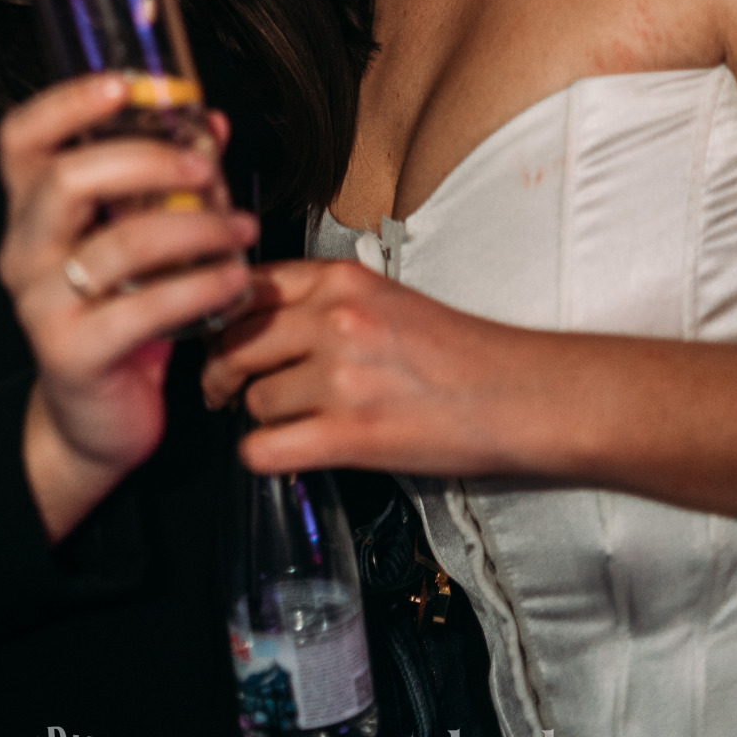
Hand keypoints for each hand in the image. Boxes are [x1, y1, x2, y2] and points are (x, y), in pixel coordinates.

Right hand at [0, 73, 255, 539]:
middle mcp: (23, 251)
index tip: (126, 85)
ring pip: (119, 244)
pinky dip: (200, 286)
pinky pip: (144, 309)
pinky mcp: (74, 353)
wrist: (94, 417)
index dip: (66, 103)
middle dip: (148, 161)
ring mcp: (41, 304)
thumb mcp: (136, 237)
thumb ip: (168, 180)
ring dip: (195, 228)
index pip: (21, 138)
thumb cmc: (118, 312)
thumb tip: (212, 124)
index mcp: (31, 210)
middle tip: (206, 167)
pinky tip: (234, 278)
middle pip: (66, 180)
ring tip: (241, 228)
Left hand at [202, 259, 529, 476]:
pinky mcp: (350, 434)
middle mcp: (333, 319)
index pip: (246, 287)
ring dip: (262, 417)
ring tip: (291, 422)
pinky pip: (264, 449)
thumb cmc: (461, 350)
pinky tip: (284, 454)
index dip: (221, 318)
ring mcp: (340, 376)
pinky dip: (263, 456)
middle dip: (222, 372)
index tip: (217, 339)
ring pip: (253, 399)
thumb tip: (263, 326)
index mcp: (340, 280)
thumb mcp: (385, 298)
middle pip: (234, 343)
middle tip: (223, 391)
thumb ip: (325, 303)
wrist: (519, 394)